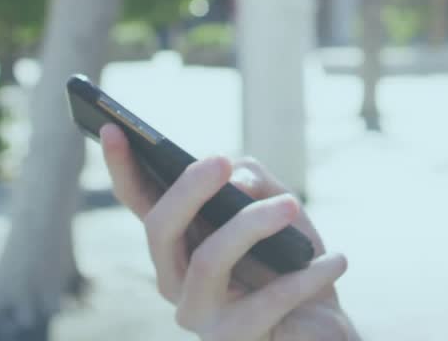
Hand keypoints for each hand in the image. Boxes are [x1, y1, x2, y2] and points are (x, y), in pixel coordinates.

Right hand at [100, 124, 359, 340]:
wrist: (324, 332)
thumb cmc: (294, 266)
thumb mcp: (279, 213)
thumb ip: (253, 183)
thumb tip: (235, 178)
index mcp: (180, 245)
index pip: (142, 204)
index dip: (123, 168)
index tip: (112, 128)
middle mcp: (177, 281)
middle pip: (160, 229)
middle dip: (188, 189)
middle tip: (222, 160)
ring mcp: (199, 315)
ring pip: (208, 259)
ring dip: (253, 224)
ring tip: (292, 204)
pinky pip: (266, 300)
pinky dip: (305, 276)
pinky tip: (336, 259)